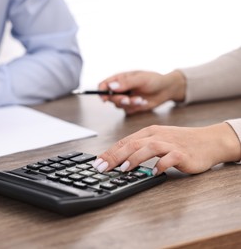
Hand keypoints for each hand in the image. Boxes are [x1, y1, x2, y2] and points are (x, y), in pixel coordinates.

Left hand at [92, 123, 240, 174]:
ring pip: (149, 148)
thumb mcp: (157, 140)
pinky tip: (153, 173)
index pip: (124, 142)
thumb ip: (140, 148)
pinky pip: (170, 158)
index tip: (97, 162)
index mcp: (149, 132)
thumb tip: (119, 160)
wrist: (208, 141)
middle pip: (132, 144)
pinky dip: (161, 165)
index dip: (109, 152)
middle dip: (114, 156)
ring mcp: (170, 144)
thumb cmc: (181, 142)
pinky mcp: (183, 153)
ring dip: (134, 159)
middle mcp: (157, 136)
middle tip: (102, 167)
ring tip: (123, 169)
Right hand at [98, 70, 185, 114]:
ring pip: (118, 105)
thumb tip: (111, 86)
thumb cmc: (154, 80)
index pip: (104, 84)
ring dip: (129, 104)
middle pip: (109, 97)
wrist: (166, 90)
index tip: (104, 98)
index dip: (101, 91)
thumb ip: (126, 83)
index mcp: (120, 79)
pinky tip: (143, 102)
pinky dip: (135, 108)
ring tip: (141, 99)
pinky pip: (127, 110)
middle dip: (119, 99)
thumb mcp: (141, 79)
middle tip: (128, 99)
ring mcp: (125, 98)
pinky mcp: (130, 106)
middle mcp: (120, 89)